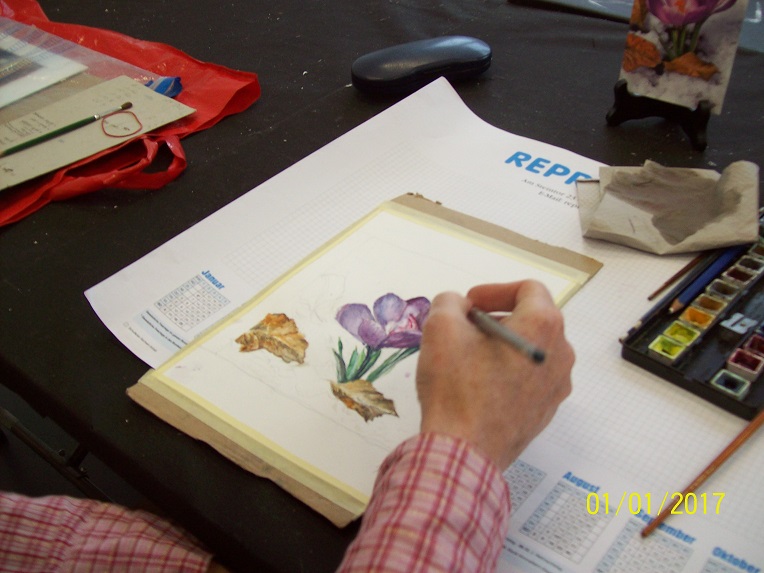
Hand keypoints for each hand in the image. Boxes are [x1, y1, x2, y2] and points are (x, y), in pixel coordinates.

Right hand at [415, 281, 573, 468]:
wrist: (464, 450)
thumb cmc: (457, 387)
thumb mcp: (441, 327)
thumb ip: (450, 302)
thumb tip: (460, 308)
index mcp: (543, 326)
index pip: (528, 289)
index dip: (495, 290)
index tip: (471, 305)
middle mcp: (561, 354)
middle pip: (533, 320)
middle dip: (498, 318)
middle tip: (467, 330)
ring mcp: (557, 386)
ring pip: (532, 350)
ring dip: (503, 346)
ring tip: (470, 359)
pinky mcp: (546, 411)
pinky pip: (531, 378)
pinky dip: (509, 372)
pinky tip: (479, 386)